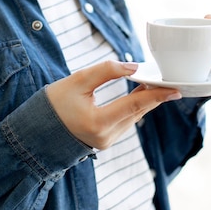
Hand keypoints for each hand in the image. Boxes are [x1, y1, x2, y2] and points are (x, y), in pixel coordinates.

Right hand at [46, 61, 180, 149]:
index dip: (156, 95)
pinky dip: (134, 108)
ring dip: (145, 101)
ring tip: (155, 82)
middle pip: (138, 112)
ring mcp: (106, 142)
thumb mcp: (77, 81)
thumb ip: (105, 71)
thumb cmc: (53, 104)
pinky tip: (139, 95)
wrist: (36, 131)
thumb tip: (133, 67)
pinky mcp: (104, 141)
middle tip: (169, 80)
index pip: (135, 105)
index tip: (174, 89)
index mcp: (98, 122)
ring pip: (133, 118)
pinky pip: (125, 122)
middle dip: (154, 96)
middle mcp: (105, 137)